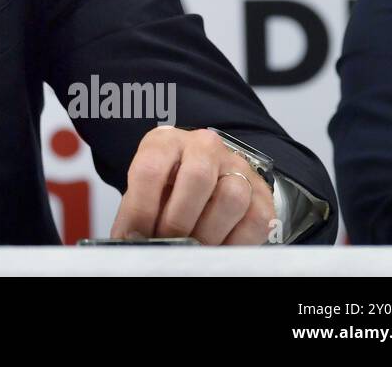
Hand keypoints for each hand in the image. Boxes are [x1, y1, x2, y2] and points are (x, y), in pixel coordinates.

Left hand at [110, 127, 275, 244]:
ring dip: (208, 233)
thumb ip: (138, 212)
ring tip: (192, 250)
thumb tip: (131, 241)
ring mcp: (237, 167)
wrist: (208, 179)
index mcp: (166, 142)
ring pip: (231, 197)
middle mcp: (204, 147)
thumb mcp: (147, 191)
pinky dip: (235, 243)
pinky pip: (255, 220)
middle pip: (197, 177)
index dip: (141, 208)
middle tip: (167, 243)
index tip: (135, 235)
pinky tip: (216, 250)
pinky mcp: (261, 193)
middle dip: (178, 220)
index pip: (151, 168)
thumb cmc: (170, 186)